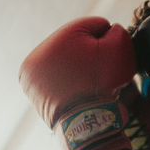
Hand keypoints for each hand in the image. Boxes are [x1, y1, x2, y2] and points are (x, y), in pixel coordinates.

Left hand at [19, 18, 137, 149]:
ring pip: (62, 57)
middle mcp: (39, 51)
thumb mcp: (119, 50)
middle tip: (98, 72)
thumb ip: (117, 31)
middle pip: (74, 42)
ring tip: (86, 81)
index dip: (108, 40)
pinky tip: (74, 87)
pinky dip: (64, 77)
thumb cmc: (103, 85)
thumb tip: (109, 30)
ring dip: (75, 64)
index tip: (109, 59)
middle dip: (89, 52)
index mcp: (59, 37)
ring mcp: (31, 70)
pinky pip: (52, 73)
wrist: (86, 123)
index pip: (93, 26)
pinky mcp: (30, 87)